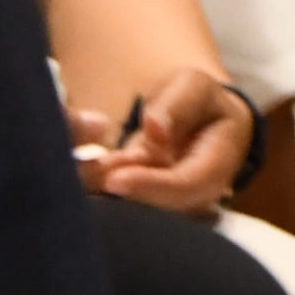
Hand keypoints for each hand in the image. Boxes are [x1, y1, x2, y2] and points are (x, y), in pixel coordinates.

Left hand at [75, 63, 253, 212]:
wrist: (203, 123)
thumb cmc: (202, 103)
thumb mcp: (196, 86)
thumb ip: (178, 104)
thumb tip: (154, 131)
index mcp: (217, 166)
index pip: (184, 186)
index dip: (149, 185)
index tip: (115, 179)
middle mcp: (194, 195)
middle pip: (157, 208)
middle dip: (119, 193)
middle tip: (86, 176)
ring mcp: (169, 203)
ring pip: (135, 208)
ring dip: (104, 191)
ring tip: (77, 171)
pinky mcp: (145, 202)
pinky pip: (122, 199)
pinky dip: (100, 186)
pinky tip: (78, 172)